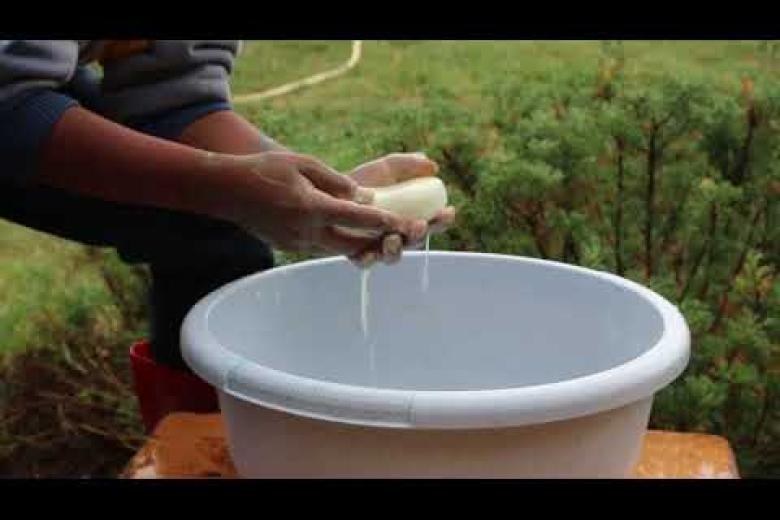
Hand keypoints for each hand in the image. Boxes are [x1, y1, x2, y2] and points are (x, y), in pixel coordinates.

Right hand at [217, 151, 428, 255]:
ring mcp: (297, 243)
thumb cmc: (265, 170)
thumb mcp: (303, 163)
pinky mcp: (290, 247)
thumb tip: (362, 196)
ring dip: (361, 246)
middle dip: (379, 242)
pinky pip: (322, 248)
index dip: (385, 221)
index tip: (407, 223)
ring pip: (339, 250)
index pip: (357, 219)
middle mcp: (306, 232)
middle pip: (353, 244)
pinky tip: (351, 237)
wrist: (227, 190)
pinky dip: (340, 243)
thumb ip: (335, 180)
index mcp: (312, 208)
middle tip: (401, 236)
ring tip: (382, 239)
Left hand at [348, 152, 456, 266]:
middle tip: (420, 225)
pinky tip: (370, 254)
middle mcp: (396, 234)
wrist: (326, 192)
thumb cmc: (360, 181)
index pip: (431, 221)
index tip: (448, 211)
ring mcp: (377, 246)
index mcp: (408, 216)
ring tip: (392, 239)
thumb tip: (432, 166)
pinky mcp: (355, 254)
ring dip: (397, 249)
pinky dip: (369, 260)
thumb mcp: (385, 168)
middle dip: (421, 235)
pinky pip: (365, 263)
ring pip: (393, 255)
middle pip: (415, 241)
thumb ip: (407, 165)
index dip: (443, 219)